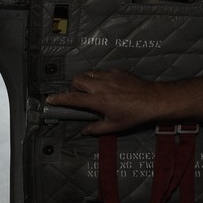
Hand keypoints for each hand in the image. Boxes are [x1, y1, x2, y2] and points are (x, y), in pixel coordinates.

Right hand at [46, 69, 164, 134]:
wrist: (152, 100)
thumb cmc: (134, 114)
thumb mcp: (114, 126)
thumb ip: (97, 128)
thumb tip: (85, 131)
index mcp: (98, 100)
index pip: (72, 98)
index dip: (59, 99)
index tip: (50, 99)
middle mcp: (100, 86)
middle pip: (76, 80)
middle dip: (73, 87)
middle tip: (79, 96)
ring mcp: (108, 76)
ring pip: (88, 74)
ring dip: (85, 81)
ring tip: (91, 91)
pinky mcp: (117, 71)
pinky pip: (101, 72)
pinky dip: (99, 78)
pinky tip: (107, 87)